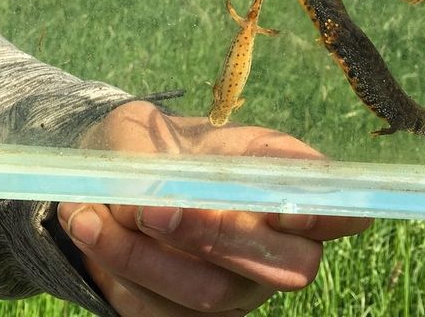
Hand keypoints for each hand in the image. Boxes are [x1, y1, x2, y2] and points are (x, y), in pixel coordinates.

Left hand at [58, 101, 371, 315]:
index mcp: (285, 192)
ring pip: (211, 294)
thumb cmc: (156, 144)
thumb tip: (191, 191)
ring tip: (87, 214)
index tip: (293, 206)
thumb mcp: (160, 128)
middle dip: (214, 236)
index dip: (329, 215)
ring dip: (141, 256)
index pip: (338, 211)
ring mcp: (237, 291)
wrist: (113, 175)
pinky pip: (159, 314)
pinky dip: (114, 272)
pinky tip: (86, 227)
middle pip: (284, 267)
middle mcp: (276, 251)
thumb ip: (180, 155)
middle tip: (152, 206)